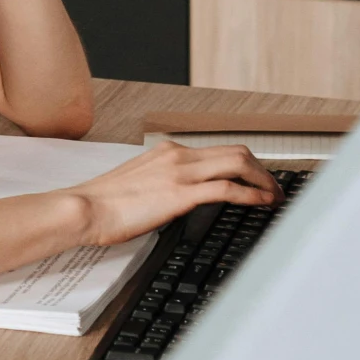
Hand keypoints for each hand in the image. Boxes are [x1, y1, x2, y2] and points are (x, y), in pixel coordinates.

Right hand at [74, 141, 280, 247]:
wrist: (85, 208)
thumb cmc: (103, 203)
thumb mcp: (137, 184)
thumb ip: (160, 184)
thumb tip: (175, 199)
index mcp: (167, 152)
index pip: (216, 151)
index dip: (243, 164)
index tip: (255, 178)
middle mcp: (177, 156)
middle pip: (235, 152)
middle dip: (262, 169)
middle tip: (274, 188)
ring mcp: (181, 172)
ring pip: (238, 163)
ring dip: (263, 180)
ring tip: (275, 196)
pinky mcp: (181, 193)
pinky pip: (228, 188)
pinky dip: (252, 194)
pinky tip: (261, 203)